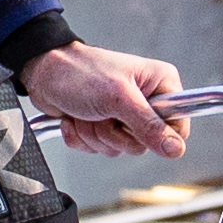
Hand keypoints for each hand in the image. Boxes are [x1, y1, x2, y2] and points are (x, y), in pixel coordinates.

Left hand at [22, 41, 185, 158]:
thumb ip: (149, 126)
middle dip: (114, 133)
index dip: (157, 135)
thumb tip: (176, 149)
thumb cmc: (80, 73)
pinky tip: (75, 118)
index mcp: (160, 85)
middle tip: (102, 112)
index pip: (178, 127)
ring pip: (119, 149)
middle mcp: (145, 101)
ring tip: (86, 111)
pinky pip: (98, 149)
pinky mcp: (103, 126)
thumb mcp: (119, 99)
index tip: (134, 124)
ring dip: (94, 134)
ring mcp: (123, 116)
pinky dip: (81, 137)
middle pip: (144, 144)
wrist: (44, 73)